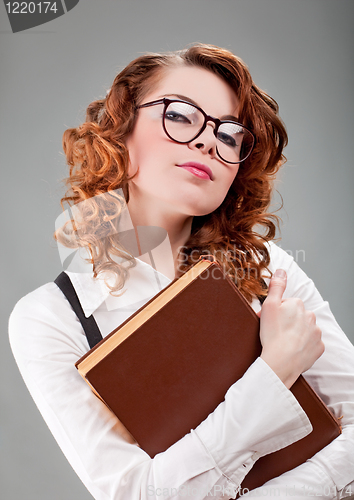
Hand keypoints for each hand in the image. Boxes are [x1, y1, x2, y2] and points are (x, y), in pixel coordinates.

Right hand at [259, 269, 324, 388]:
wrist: (281, 361)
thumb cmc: (273, 334)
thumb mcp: (269, 305)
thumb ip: (276, 286)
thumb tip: (281, 271)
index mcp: (297, 304)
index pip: (286, 304)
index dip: (276, 312)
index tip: (269, 321)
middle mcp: (310, 316)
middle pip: (296, 316)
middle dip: (287, 322)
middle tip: (275, 332)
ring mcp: (316, 333)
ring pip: (304, 329)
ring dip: (296, 333)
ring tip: (283, 342)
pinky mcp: (318, 348)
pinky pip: (311, 344)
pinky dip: (303, 346)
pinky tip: (292, 349)